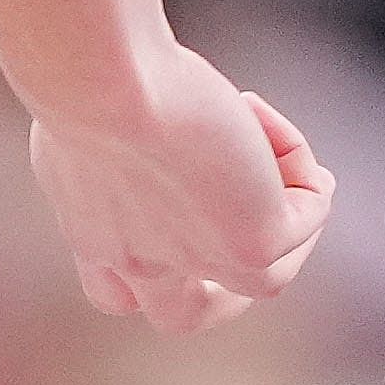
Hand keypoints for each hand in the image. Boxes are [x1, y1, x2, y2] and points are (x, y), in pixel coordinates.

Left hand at [24, 40, 332, 335]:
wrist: (97, 81)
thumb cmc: (76, 69)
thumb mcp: (78, 106)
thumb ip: (104, 133)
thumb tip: (148, 119)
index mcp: (92, 230)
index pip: (115, 286)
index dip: (150, 260)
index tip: (166, 192)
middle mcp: (140, 259)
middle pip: (182, 315)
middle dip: (223, 278)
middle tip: (244, 206)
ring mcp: (200, 259)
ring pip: (266, 279)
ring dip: (284, 212)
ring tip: (263, 140)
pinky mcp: (252, 244)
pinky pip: (308, 212)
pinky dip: (297, 158)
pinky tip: (255, 112)